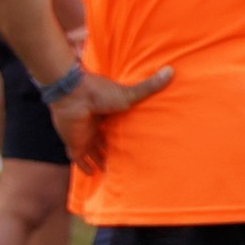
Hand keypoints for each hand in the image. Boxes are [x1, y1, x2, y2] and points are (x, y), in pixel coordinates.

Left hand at [50, 63, 171, 171]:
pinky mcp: (74, 144)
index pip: (116, 129)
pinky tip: (91, 174)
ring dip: (99, 161)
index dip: (123, 136)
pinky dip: (84, 167)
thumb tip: (171, 70)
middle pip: (104, 142)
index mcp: (108, 115)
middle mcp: (96, 126)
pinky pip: (78, 159)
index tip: (134, 144)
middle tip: (124, 162)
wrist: (74, 96)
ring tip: (110, 171)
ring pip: (92, 152)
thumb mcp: (129, 94)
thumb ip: (149, 87)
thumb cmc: (100, 94)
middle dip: (111, 151)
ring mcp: (83, 136)